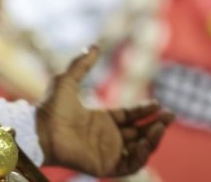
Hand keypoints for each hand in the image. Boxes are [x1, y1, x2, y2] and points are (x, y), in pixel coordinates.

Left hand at [36, 46, 173, 177]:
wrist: (40, 129)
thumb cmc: (50, 106)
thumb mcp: (67, 80)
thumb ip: (81, 64)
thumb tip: (94, 45)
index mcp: (100, 119)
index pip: (130, 116)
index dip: (144, 111)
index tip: (158, 104)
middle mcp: (106, 136)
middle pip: (139, 132)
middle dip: (156, 124)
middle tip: (170, 115)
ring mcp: (106, 152)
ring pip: (139, 149)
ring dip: (153, 139)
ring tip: (161, 127)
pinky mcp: (104, 166)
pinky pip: (129, 165)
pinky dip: (140, 156)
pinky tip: (145, 143)